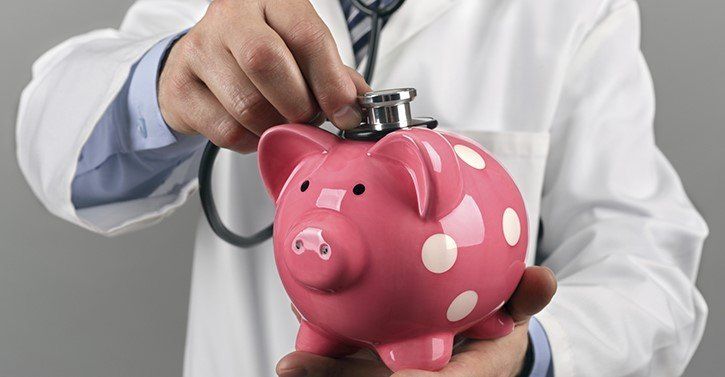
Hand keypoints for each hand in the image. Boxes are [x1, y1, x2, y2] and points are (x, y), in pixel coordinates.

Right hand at [159, 0, 370, 152]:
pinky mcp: (180, 89)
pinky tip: (255, 130)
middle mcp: (229, 17)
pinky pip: (227, 131)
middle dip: (298, 104)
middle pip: (266, 62)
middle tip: (308, 118)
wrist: (197, 65)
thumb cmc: (255, 55)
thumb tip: (359, 104)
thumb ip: (332, 74)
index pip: (306, 35)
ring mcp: (198, 50)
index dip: (331, 82)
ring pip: (246, 104)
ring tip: (281, 122)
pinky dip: (251, 141)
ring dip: (275, 127)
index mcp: (269, 1)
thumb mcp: (298, 52)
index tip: (346, 112)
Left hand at [276, 266, 556, 376]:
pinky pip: (350, 363)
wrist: (484, 344)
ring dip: (323, 371)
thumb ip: (526, 297)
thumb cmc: (497, 329)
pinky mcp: (379, 369)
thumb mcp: (516, 314)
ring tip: (289, 363)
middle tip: (296, 365)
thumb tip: (545, 278)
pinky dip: (326, 354)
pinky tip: (301, 339)